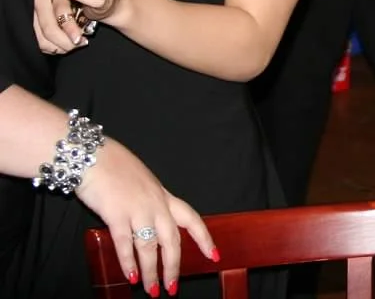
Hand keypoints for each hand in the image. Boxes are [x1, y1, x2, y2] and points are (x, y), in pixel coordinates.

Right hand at [77, 139, 218, 292]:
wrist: (93, 155)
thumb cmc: (115, 168)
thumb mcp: (142, 183)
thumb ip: (148, 201)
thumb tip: (148, 221)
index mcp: (164, 196)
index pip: (191, 218)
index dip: (204, 238)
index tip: (214, 255)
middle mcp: (156, 204)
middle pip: (172, 239)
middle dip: (174, 266)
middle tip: (173, 288)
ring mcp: (138, 209)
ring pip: (150, 247)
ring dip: (151, 272)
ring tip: (151, 290)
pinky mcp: (117, 214)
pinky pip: (126, 243)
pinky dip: (129, 262)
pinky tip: (131, 276)